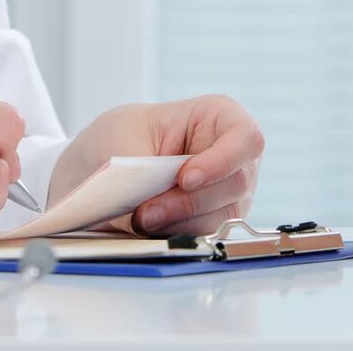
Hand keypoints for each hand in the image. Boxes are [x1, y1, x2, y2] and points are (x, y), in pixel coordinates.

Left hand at [53, 95, 263, 237]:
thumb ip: (144, 169)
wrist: (107, 160)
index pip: (246, 138)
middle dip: (187, 202)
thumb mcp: (126, 138)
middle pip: (235, 183)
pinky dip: (177, 234)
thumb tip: (150, 203)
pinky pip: (206, 234)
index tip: (185, 178)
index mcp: (220, 117)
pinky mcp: (215, 219)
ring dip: (179, 222)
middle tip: (147, 211)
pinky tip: (151, 226)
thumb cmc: (125, 134)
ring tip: (141, 218)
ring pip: (223, 215)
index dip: (222, 161)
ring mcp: (229, 191)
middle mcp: (234, 156)